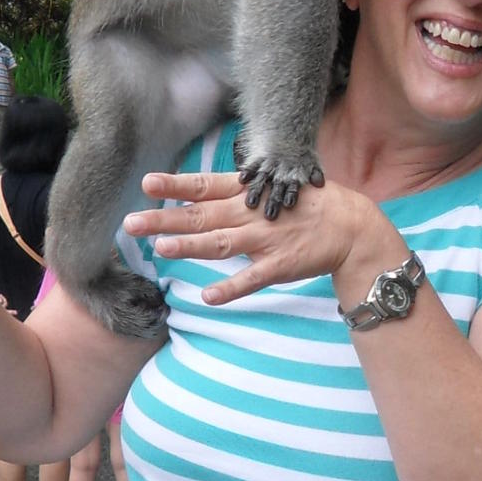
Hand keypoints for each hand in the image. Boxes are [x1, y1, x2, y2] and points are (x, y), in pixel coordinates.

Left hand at [122, 168, 393, 307]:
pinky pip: (251, 280)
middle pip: (201, 216)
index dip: (175, 185)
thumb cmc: (306, 205)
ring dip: (189, 246)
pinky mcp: (280, 266)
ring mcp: (265, 240)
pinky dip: (230, 289)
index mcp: (247, 192)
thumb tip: (197, 195)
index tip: (146, 183)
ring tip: (160, 249)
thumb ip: (235, 193)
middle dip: (164, 219)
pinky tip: (207, 297)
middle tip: (130, 223)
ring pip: (220, 243)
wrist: (351, 226)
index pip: (204, 186)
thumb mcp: (270, 187)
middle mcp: (251, 214)